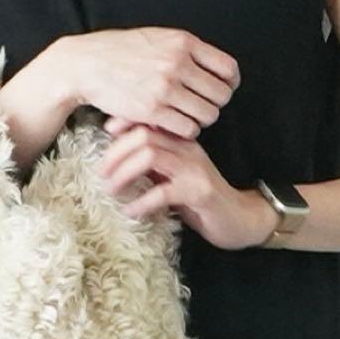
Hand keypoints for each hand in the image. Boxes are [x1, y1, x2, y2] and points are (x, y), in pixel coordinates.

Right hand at [55, 27, 239, 139]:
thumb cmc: (120, 52)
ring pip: (207, 115)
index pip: (228, 69)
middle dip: (213, 105)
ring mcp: (165, 87)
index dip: (229, 84)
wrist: (86, 64)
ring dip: (199, 120)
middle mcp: (177, 63)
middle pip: (221, 96)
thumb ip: (185, 50)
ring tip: (184, 116)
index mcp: (183, 42)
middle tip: (198, 107)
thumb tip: (214, 68)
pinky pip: (188, 129)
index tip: (220, 90)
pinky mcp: (152, 110)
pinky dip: (184, 131)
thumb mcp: (157, 38)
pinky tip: (172, 125)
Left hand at [97, 121, 280, 250]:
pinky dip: (142, 202)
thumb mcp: (173, 175)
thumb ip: (152, 163)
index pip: (149, 120)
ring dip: (124, 173)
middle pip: (144, 135)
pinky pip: (163, 193)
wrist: (240, 218)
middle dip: (116, 152)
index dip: (124, 122)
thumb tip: (117, 156)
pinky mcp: (199, 193)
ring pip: (150, 157)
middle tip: (100, 173)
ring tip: (111, 191)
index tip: (106, 133)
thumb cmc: (200, 198)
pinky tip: (131, 212)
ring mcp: (194, 169)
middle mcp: (188, 148)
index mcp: (182, 140)